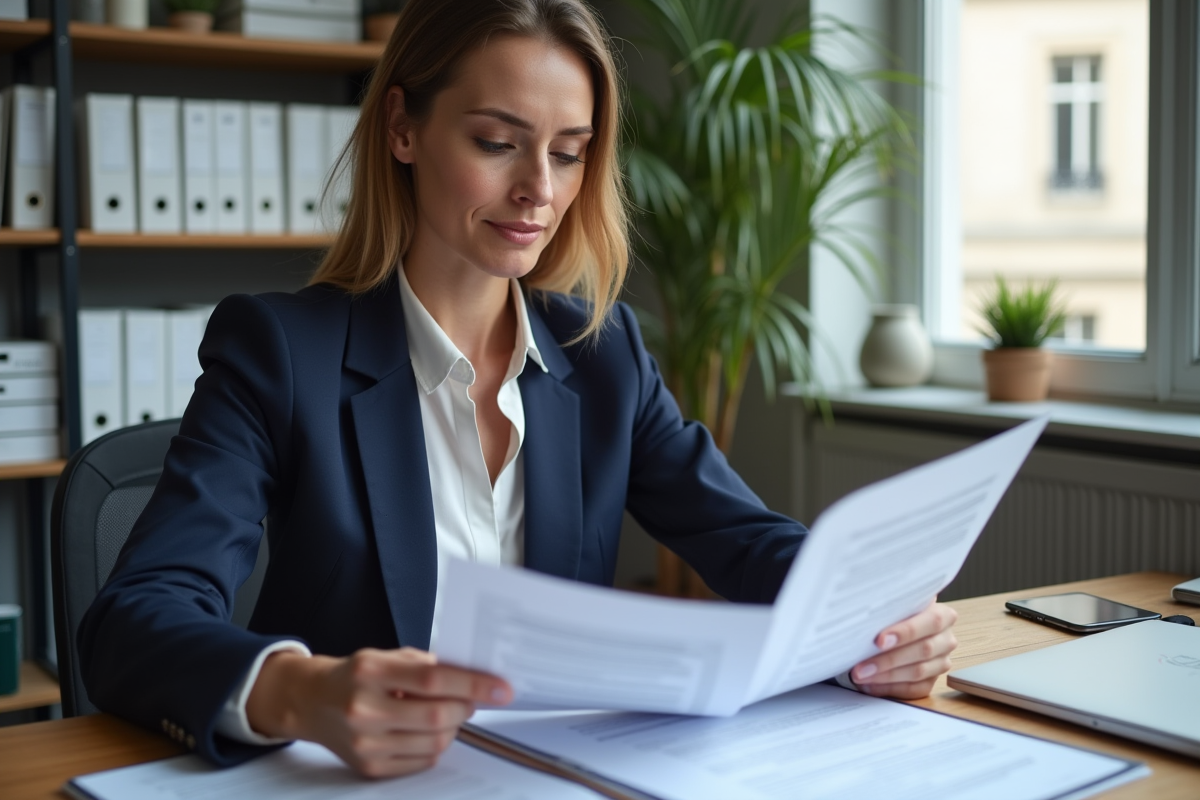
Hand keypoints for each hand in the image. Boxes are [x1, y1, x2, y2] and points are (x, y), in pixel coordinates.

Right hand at [246, 646, 511, 777]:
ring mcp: (365, 742)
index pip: (434, 679)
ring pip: (434, 742)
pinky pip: (422, 761)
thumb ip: (426, 665)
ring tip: (449, 713)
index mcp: (371, 671)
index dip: (473, 684)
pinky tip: (427, 731)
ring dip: (454, 727)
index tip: (502, 689)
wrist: (311, 702)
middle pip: (437, 715)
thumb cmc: (355, 675)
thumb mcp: (386, 655)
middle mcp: (364, 708)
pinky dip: (436, 745)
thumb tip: (473, 679)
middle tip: (473, 700)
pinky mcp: (368, 767)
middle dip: (466, 708)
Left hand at [850, 602, 957, 698]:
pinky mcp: (931, 681)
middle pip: (924, 651)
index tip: (879, 640)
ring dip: (885, 676)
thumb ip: (892, 605)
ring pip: (917, 673)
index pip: (931, 622)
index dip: (905, 632)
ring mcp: (941, 663)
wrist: (896, 627)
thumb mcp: (895, 604)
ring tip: (860, 675)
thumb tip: (868, 608)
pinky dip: (889, 688)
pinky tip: (869, 685)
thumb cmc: (894, 612)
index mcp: (943, 615)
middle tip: (861, 666)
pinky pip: (913, 689)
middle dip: (888, 659)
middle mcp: (946, 640)